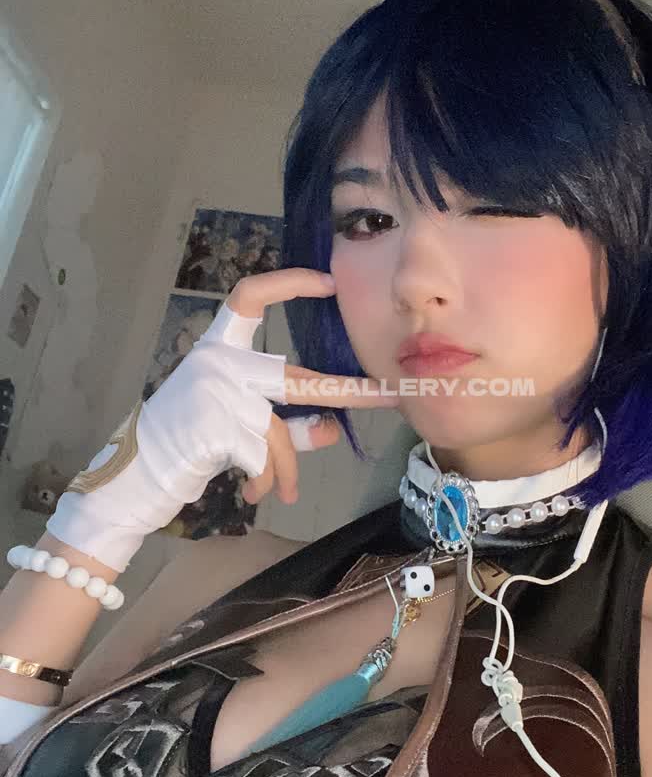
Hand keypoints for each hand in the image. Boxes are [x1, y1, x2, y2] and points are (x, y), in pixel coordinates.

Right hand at [47, 269, 398, 571]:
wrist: (139, 472)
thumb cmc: (193, 439)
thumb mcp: (240, 423)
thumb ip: (287, 424)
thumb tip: (333, 430)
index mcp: (220, 345)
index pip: (251, 296)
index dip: (289, 284)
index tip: (329, 282)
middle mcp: (218, 360)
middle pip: (294, 379)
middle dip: (347, 392)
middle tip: (387, 396)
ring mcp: (215, 391)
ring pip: (278, 432)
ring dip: (286, 470)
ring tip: (286, 494)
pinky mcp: (215, 426)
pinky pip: (262, 457)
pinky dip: (265, 481)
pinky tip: (250, 494)